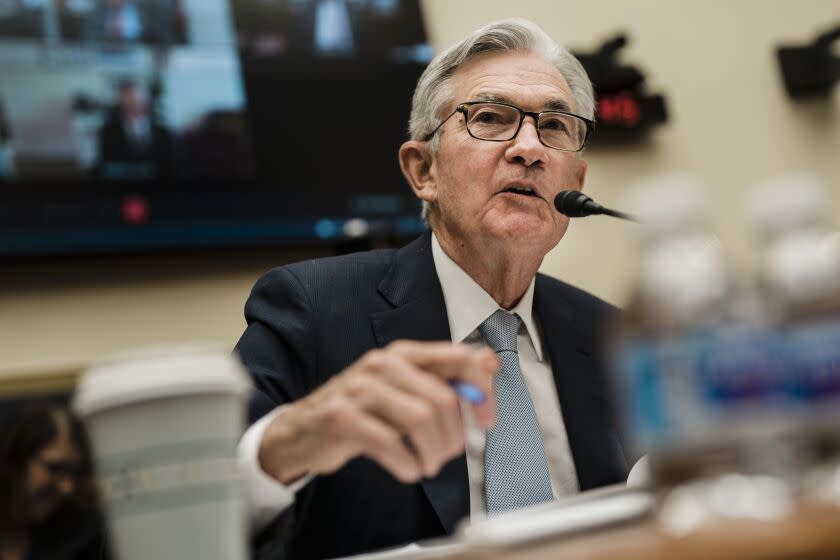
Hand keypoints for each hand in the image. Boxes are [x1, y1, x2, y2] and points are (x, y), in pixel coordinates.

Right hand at [258, 340, 497, 483]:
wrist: (303, 431)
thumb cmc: (362, 411)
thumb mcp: (406, 389)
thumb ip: (447, 376)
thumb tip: (490, 361)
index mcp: (403, 353)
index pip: (459, 358)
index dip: (482, 391)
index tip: (486, 421)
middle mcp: (381, 363)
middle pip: (444, 398)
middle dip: (455, 436)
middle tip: (448, 454)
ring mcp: (359, 388)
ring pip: (421, 420)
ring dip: (434, 453)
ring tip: (427, 464)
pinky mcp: (341, 416)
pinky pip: (391, 443)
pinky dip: (408, 463)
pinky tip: (408, 469)